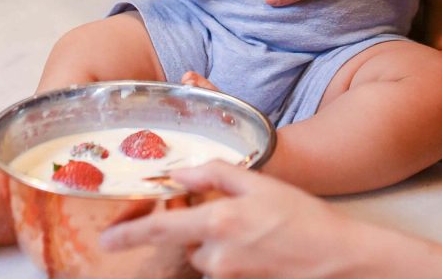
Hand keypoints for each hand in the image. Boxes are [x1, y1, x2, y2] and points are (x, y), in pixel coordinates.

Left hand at [99, 161, 371, 278]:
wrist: (334, 255)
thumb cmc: (299, 213)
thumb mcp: (257, 181)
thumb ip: (214, 173)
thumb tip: (178, 172)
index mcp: (218, 223)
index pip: (161, 229)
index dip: (130, 233)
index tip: (107, 237)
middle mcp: (216, 255)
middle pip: (184, 239)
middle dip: (191, 222)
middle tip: (218, 203)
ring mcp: (228, 274)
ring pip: (203, 252)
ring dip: (212, 235)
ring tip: (250, 219)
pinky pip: (221, 264)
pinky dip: (228, 248)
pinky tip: (255, 236)